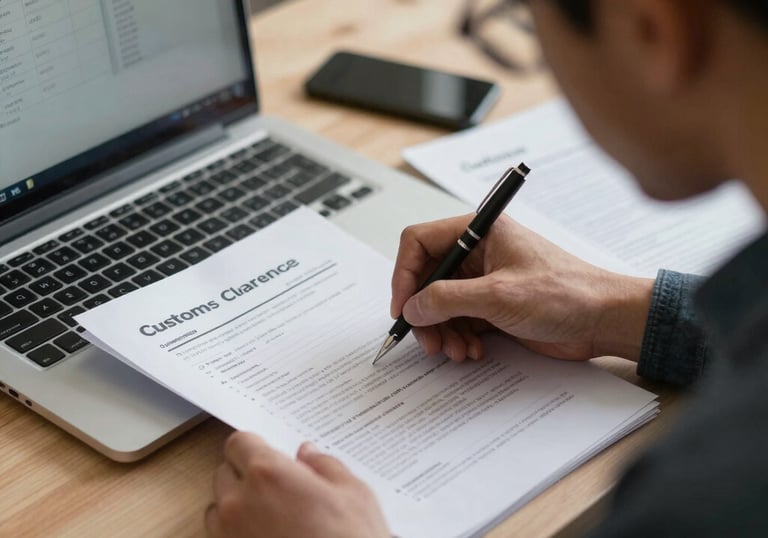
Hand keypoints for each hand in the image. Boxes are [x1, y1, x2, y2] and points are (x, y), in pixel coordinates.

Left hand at [206, 432, 389, 537]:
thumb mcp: (354, 495)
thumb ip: (326, 466)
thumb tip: (309, 454)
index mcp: (268, 474)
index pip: (239, 443)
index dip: (254, 446)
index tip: (267, 453)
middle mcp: (239, 502)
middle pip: (225, 472)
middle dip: (246, 473)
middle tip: (276, 484)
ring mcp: (229, 534)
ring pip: (218, 505)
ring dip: (236, 503)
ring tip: (270, 513)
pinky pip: (220, 534)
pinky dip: (234, 530)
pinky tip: (264, 534)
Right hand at [391, 214, 653, 361]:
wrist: (604, 321)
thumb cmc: (565, 293)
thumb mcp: (497, 296)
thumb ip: (446, 300)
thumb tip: (410, 307)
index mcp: (479, 232)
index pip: (420, 242)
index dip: (404, 275)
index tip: (402, 308)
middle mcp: (478, 252)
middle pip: (427, 278)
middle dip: (424, 312)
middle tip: (428, 340)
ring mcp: (485, 280)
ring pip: (440, 304)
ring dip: (442, 331)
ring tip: (455, 352)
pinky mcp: (493, 306)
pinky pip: (459, 320)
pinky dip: (458, 338)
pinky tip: (472, 351)